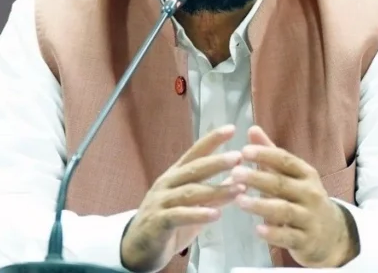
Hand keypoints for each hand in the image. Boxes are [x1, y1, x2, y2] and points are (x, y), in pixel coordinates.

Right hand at [120, 125, 245, 272]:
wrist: (138, 249)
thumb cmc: (169, 223)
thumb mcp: (194, 206)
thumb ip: (214, 194)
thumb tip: (239, 180)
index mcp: (176, 175)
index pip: (194, 153)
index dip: (211, 140)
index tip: (231, 128)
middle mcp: (167, 184)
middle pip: (194, 169)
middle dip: (217, 162)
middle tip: (239, 156)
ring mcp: (161, 202)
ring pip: (190, 192)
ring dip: (216, 190)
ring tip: (238, 188)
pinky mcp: (158, 222)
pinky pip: (179, 215)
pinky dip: (198, 214)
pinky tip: (216, 214)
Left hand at [230, 126, 359, 267]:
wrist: (332, 234)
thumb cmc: (304, 199)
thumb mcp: (293, 176)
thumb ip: (271, 154)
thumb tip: (251, 129)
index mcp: (306, 174)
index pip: (286, 161)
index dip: (265, 155)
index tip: (244, 151)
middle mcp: (310, 193)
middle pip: (282, 184)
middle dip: (258, 178)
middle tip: (234, 173)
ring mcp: (309, 218)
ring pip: (284, 210)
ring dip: (261, 205)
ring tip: (239, 200)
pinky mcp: (306, 240)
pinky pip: (289, 236)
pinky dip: (274, 233)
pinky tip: (258, 229)